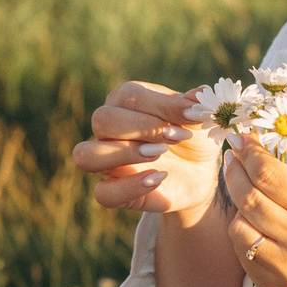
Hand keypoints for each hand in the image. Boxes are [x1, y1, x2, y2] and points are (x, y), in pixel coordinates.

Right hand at [70, 81, 224, 215]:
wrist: (199, 175)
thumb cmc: (192, 138)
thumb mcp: (198, 120)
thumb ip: (195, 105)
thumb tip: (201, 92)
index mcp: (125, 102)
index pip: (128, 95)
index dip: (161, 106)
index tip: (193, 116)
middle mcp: (108, 130)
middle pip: (101, 119)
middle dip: (141, 127)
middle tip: (175, 137)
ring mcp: (106, 162)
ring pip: (85, 155)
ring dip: (123, 153)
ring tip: (159, 154)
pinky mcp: (113, 191)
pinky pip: (102, 193)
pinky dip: (128, 187)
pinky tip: (158, 179)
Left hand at [222, 135, 286, 286]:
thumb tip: (259, 163)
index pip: (270, 175)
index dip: (248, 153)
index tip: (240, 139)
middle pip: (249, 199)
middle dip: (235, 172)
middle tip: (233, 159)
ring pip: (238, 230)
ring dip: (238, 209)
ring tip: (247, 199)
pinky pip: (245, 257)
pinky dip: (245, 237)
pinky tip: (254, 227)